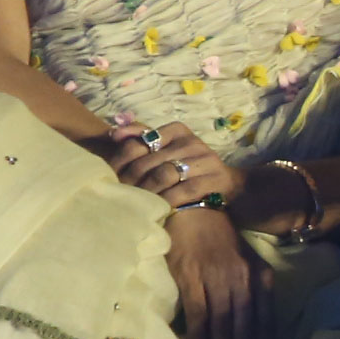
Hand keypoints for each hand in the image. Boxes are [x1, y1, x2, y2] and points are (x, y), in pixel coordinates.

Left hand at [105, 120, 232, 207]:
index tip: (114, 173)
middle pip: (151, 160)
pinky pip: (185, 190)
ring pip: (165, 174)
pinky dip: (168, 199)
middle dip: (132, 179)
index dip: (124, 158)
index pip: (143, 140)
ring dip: (148, 190)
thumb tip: (113, 134)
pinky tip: (158, 207)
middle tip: (121, 193)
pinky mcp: (216, 179)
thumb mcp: (167, 149)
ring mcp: (205, 160)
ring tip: (137, 201)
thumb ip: (141, 138)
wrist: (226, 182)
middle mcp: (192, 141)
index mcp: (177, 131)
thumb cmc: (188, 166)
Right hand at [162, 203, 270, 338]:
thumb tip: (253, 329)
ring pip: (224, 325)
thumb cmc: (219, 239)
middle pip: (246, 327)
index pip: (267, 319)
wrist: (194, 209)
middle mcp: (242, 278)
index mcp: (260, 275)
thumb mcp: (247, 261)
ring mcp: (217, 278)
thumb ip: (254, 290)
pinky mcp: (191, 277)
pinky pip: (199, 315)